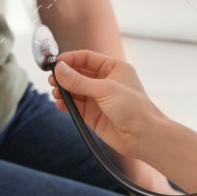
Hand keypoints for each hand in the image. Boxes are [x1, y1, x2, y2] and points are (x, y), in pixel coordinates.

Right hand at [47, 50, 161, 158]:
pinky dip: (67, 104)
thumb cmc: (134, 108)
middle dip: (65, 76)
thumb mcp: (105, 89)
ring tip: (56, 93)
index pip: (87, 58)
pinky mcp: (94, 115)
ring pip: (75, 90)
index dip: (70, 59)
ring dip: (64, 91)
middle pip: (78, 74)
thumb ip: (79, 81)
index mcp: (114, 68)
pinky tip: (60, 104)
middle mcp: (106, 82)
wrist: (144, 137)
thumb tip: (59, 69)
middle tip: (52, 80)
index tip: (55, 63)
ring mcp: (99, 99)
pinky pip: (76, 106)